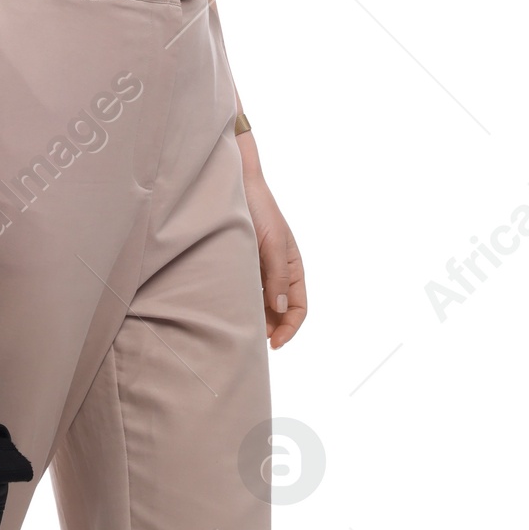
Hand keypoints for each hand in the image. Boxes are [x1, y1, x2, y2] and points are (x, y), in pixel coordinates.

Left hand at [239, 149, 306, 347]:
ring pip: (261, 304)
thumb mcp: (272, 242)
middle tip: (253, 344)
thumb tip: (280, 310)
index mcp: (293, 266)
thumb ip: (277, 276)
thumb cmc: (257, 208)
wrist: (232, 184)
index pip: (299, 306)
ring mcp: (258, 270)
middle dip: (272, 329)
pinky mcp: (239, 265)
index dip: (290, 327)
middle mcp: (277, 271)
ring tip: (241, 333)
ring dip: (256, 320)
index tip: (275, 343)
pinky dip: (240, 306)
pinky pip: (243, 292)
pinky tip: (229, 313)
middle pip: (280, 311)